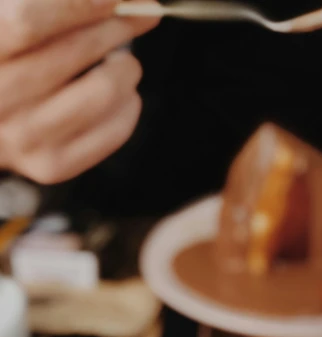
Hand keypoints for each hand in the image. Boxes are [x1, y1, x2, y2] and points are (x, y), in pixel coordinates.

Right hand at [0, 0, 158, 183]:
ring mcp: (25, 137)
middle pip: (77, 52)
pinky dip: (129, 104)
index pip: (29, 21)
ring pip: (105, 92)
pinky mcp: (51, 165)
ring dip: (127, 68)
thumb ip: (52, 5)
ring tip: (122, 62)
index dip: (80, 5)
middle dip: (118, 26)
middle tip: (140, 13)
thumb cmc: (10, 55)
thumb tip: (117, 0)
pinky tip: (120, 94)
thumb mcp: (12, 19)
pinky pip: (114, 130)